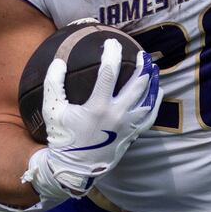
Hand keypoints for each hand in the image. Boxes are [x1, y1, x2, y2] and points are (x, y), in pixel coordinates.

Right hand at [23, 40, 161, 201]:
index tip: (112, 42)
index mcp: (98, 107)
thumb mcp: (52, 110)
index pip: (109, 73)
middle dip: (141, 66)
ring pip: (147, 100)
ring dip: (152, 82)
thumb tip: (59, 61)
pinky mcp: (131, 135)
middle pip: (137, 84)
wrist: (74, 168)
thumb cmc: (62, 138)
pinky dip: (155, 102)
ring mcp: (127, 126)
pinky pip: (149, 116)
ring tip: (153, 68)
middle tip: (142, 54)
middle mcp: (117, 115)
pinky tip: (158, 92)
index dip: (112, 54)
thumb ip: (54, 83)